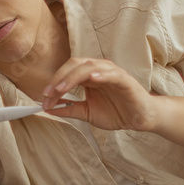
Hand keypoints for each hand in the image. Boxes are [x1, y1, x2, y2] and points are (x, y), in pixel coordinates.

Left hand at [41, 58, 156, 131]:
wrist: (140, 119)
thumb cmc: (117, 112)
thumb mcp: (87, 112)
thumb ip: (69, 109)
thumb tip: (48, 108)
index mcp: (88, 76)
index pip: (67, 72)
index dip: (54, 83)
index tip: (44, 99)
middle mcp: (98, 70)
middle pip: (74, 65)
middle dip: (59, 78)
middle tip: (48, 94)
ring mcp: (112, 73)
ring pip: (89, 66)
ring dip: (73, 77)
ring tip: (61, 88)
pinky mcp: (125, 80)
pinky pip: (112, 74)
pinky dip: (101, 74)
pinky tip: (92, 79)